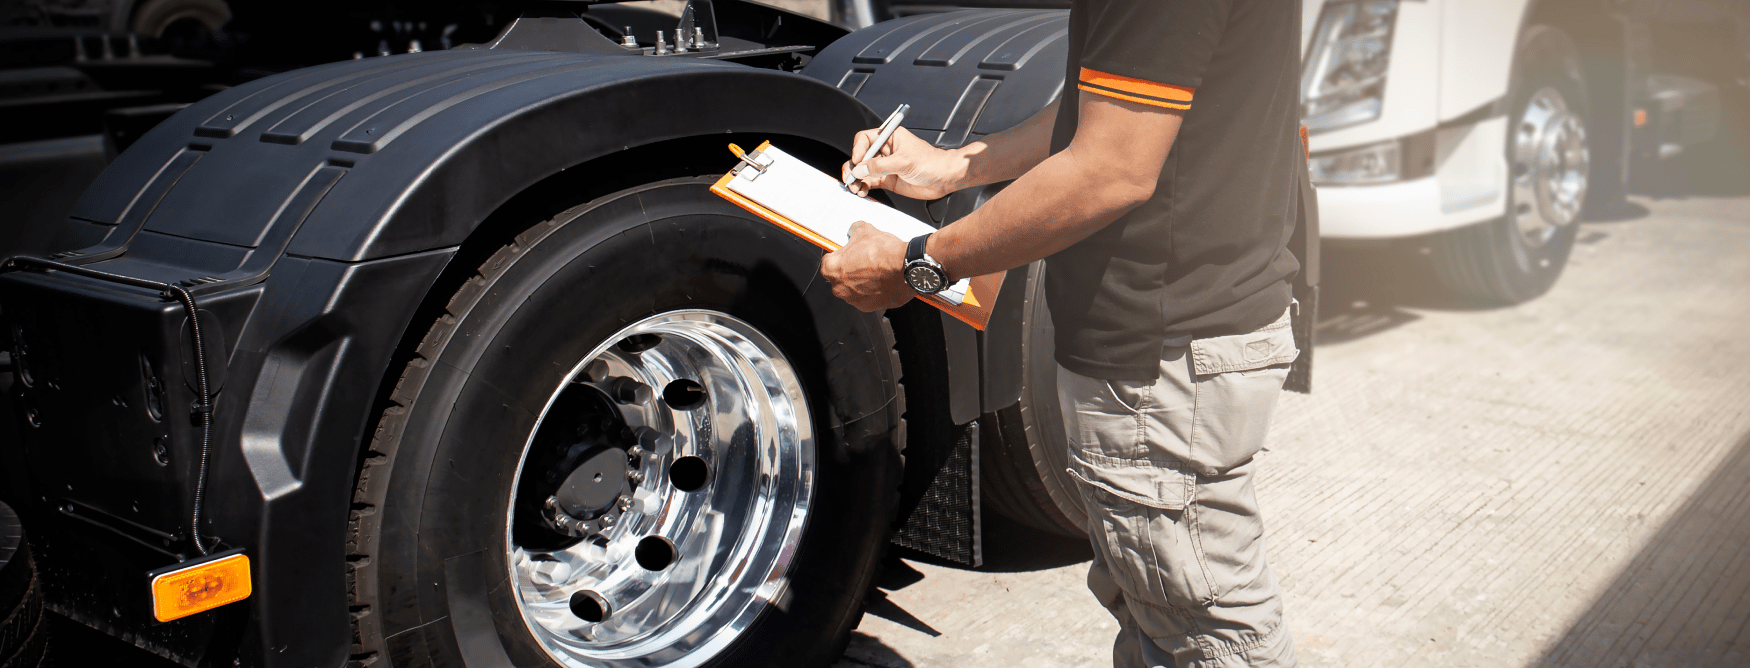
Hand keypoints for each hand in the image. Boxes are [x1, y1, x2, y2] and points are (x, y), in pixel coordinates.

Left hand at [820, 221, 912, 311]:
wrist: (907, 268)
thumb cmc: (884, 253)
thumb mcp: (865, 230)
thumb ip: (854, 231)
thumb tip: (854, 231)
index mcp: (831, 269)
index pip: (828, 260)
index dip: (839, 254)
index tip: (847, 252)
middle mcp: (838, 288)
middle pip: (839, 277)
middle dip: (849, 269)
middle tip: (863, 260)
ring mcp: (853, 300)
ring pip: (853, 288)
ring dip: (860, 281)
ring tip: (875, 270)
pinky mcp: (868, 307)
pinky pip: (866, 297)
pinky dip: (872, 291)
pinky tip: (882, 280)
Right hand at [841, 127, 963, 200]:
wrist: (944, 179)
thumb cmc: (931, 163)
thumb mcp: (904, 162)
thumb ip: (880, 166)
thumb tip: (860, 169)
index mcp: (889, 137)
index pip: (864, 139)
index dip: (858, 150)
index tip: (858, 161)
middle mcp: (884, 151)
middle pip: (860, 156)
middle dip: (853, 168)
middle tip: (850, 178)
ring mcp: (885, 166)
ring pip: (862, 171)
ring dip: (856, 180)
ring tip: (855, 188)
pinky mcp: (887, 179)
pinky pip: (869, 182)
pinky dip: (863, 187)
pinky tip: (862, 192)